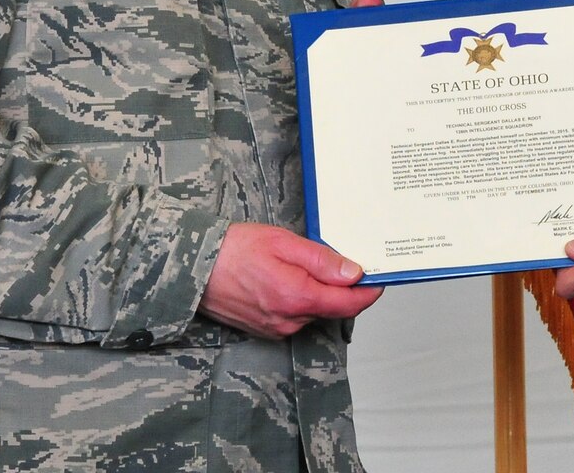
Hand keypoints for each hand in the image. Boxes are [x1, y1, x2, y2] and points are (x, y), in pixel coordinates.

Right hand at [199, 223, 382, 338]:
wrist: (194, 267)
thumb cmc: (235, 249)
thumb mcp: (284, 243)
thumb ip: (322, 260)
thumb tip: (355, 273)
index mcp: (297, 297)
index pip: (348, 304)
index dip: (368, 292)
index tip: (379, 279)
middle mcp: (289, 321)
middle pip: (332, 307)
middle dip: (339, 287)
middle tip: (336, 259)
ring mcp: (276, 329)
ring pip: (313, 312)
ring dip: (316, 292)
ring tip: (297, 264)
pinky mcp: (265, 330)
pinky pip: (294, 317)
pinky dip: (298, 299)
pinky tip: (283, 279)